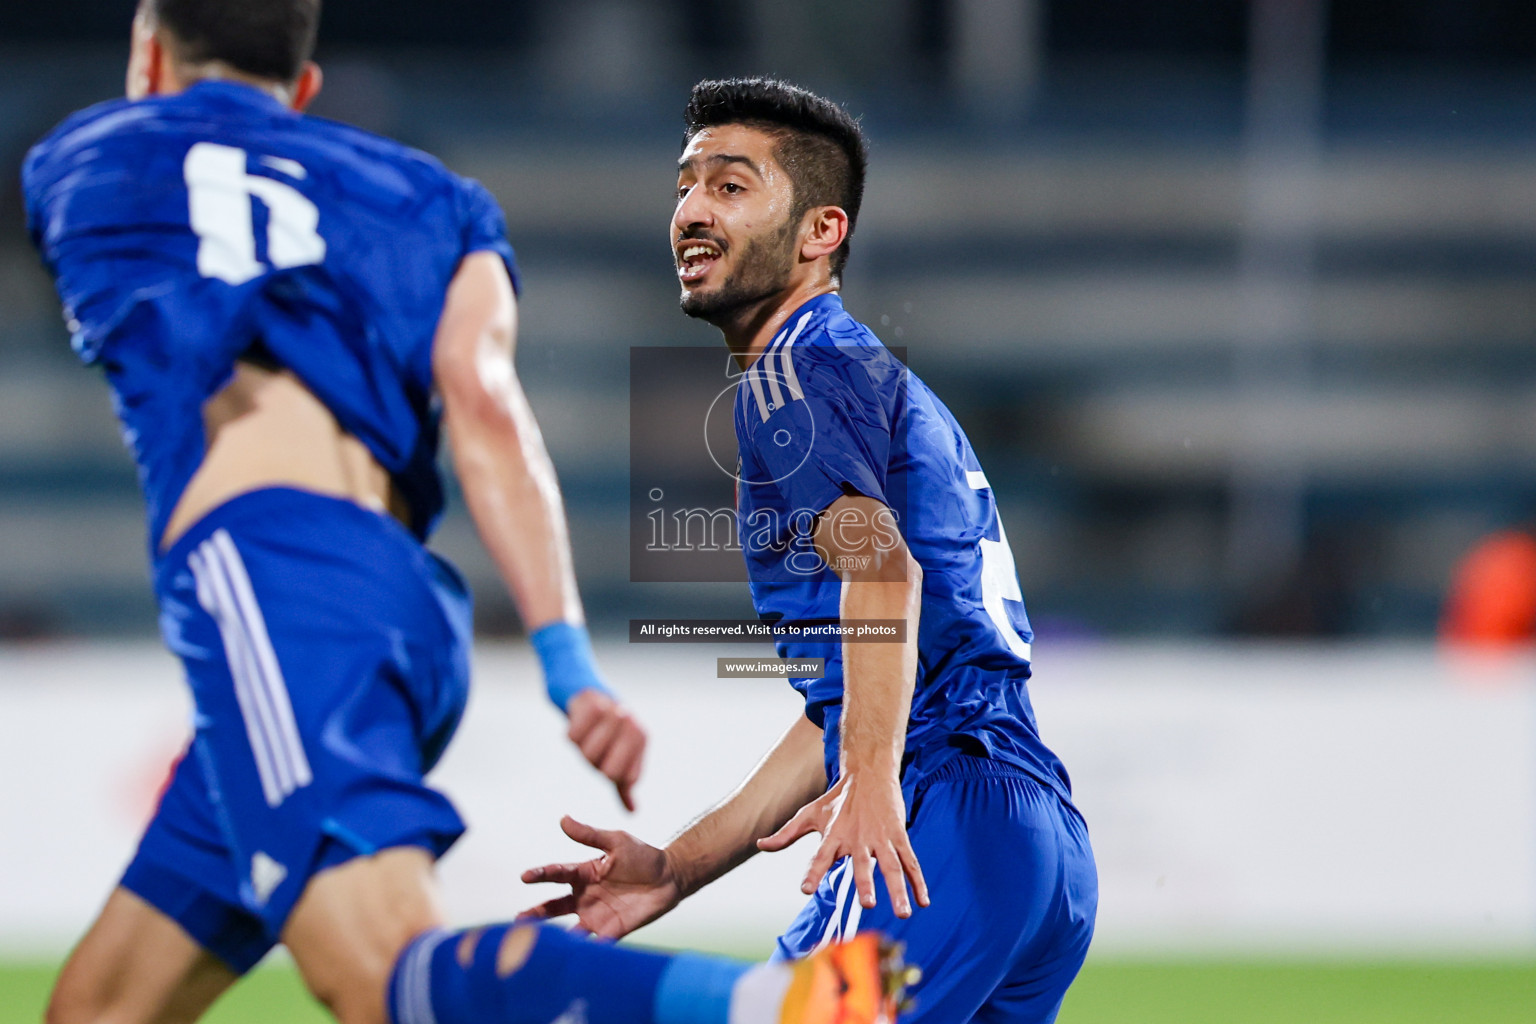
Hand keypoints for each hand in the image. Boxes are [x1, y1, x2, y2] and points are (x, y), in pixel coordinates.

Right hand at [519, 815, 681, 938]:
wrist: (670, 877)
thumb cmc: (642, 856)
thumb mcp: (616, 841)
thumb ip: (590, 834)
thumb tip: (563, 819)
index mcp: (584, 873)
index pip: (557, 873)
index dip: (541, 874)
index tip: (525, 876)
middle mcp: (585, 897)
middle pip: (555, 907)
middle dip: (537, 914)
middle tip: (519, 920)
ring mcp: (597, 915)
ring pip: (570, 929)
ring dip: (556, 937)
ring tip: (540, 945)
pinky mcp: (612, 931)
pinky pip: (595, 943)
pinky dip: (584, 950)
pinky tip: (574, 956)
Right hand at [566, 689, 645, 810]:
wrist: (586, 692)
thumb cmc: (605, 730)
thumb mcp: (619, 756)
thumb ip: (624, 782)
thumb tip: (633, 812)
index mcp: (642, 738)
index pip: (628, 778)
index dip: (610, 772)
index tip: (607, 754)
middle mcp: (633, 725)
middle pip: (606, 771)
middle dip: (595, 763)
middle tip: (593, 744)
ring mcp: (613, 713)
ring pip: (587, 755)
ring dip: (581, 747)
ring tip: (587, 732)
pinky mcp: (592, 703)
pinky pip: (572, 737)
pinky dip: (570, 732)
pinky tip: (576, 720)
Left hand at [757, 770, 928, 917]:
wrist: (868, 772)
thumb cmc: (836, 799)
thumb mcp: (808, 814)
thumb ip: (786, 834)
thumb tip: (759, 844)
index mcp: (834, 835)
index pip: (820, 856)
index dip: (813, 872)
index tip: (806, 889)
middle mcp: (858, 838)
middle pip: (862, 864)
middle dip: (866, 882)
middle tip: (867, 903)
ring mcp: (881, 837)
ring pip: (892, 866)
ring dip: (899, 889)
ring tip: (904, 912)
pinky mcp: (898, 835)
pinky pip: (910, 861)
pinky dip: (917, 881)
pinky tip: (924, 900)